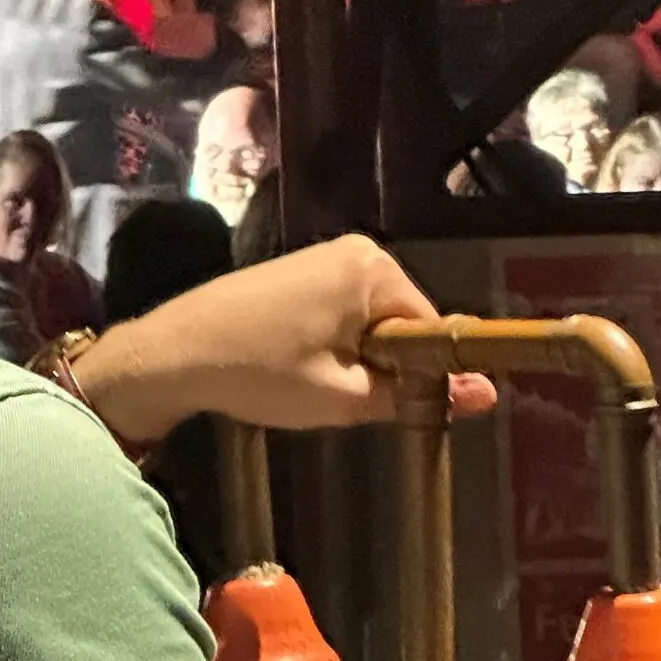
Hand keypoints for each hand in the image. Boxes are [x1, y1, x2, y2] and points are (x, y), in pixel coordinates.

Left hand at [72, 234, 496, 445]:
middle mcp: (355, 250)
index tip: (411, 409)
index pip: (432, 327)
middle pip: (402, 321)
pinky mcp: (296, 273)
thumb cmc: (260, 372)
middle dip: (388, 365)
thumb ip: (415, 393)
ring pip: (369, 322)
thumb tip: (487, 394)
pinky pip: (341, 313)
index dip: (427, 374)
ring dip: (358, 359)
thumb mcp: (343, 395)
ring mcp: (322, 258)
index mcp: (374, 268)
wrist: (172, 354)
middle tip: (350, 401)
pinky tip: (300, 371)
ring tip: (321, 388)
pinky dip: (334, 346)